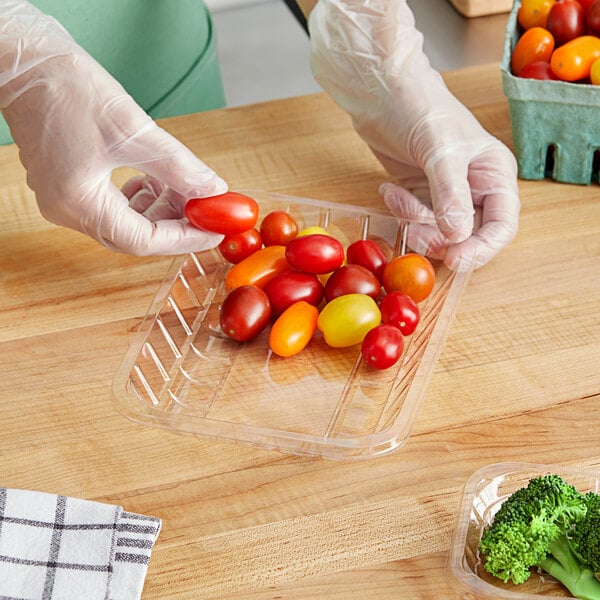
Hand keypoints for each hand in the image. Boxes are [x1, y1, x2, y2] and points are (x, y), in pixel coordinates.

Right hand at [0, 0, 225, 255]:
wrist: (24, 63)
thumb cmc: (67, 87)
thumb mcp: (134, 129)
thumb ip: (178, 166)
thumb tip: (213, 190)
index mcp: (79, 202)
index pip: (143, 240)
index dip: (183, 238)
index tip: (213, 232)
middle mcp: (67, 211)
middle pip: (134, 236)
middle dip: (173, 225)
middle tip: (203, 209)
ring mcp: (64, 201)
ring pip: (124, 223)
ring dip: (158, 211)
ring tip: (181, 188)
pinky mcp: (67, 187)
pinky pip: (111, 208)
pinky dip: (139, 201)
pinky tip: (153, 181)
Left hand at [308, 0, 519, 268]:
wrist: (381, 93)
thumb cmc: (419, 108)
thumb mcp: (440, 151)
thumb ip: (450, 195)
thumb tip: (458, 236)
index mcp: (494, 175)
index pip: (502, 226)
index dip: (482, 249)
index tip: (456, 260)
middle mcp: (475, 189)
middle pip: (467, 237)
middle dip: (439, 239)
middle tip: (414, 228)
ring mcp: (447, 195)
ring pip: (438, 234)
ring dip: (414, 225)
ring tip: (396, 197)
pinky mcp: (420, 197)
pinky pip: (415, 222)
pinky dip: (401, 214)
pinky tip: (389, 190)